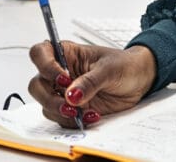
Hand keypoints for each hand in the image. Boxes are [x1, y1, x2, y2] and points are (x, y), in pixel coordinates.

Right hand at [28, 41, 155, 127]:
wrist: (139, 80)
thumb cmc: (124, 65)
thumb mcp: (110, 69)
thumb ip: (90, 82)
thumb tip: (71, 96)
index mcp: (67, 53)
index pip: (40, 53)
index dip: (45, 66)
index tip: (63, 79)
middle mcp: (60, 72)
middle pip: (36, 85)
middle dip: (49, 98)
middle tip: (70, 104)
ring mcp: (64, 92)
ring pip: (45, 104)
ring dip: (61, 112)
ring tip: (83, 113)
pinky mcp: (71, 108)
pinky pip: (61, 118)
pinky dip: (73, 121)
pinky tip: (92, 117)